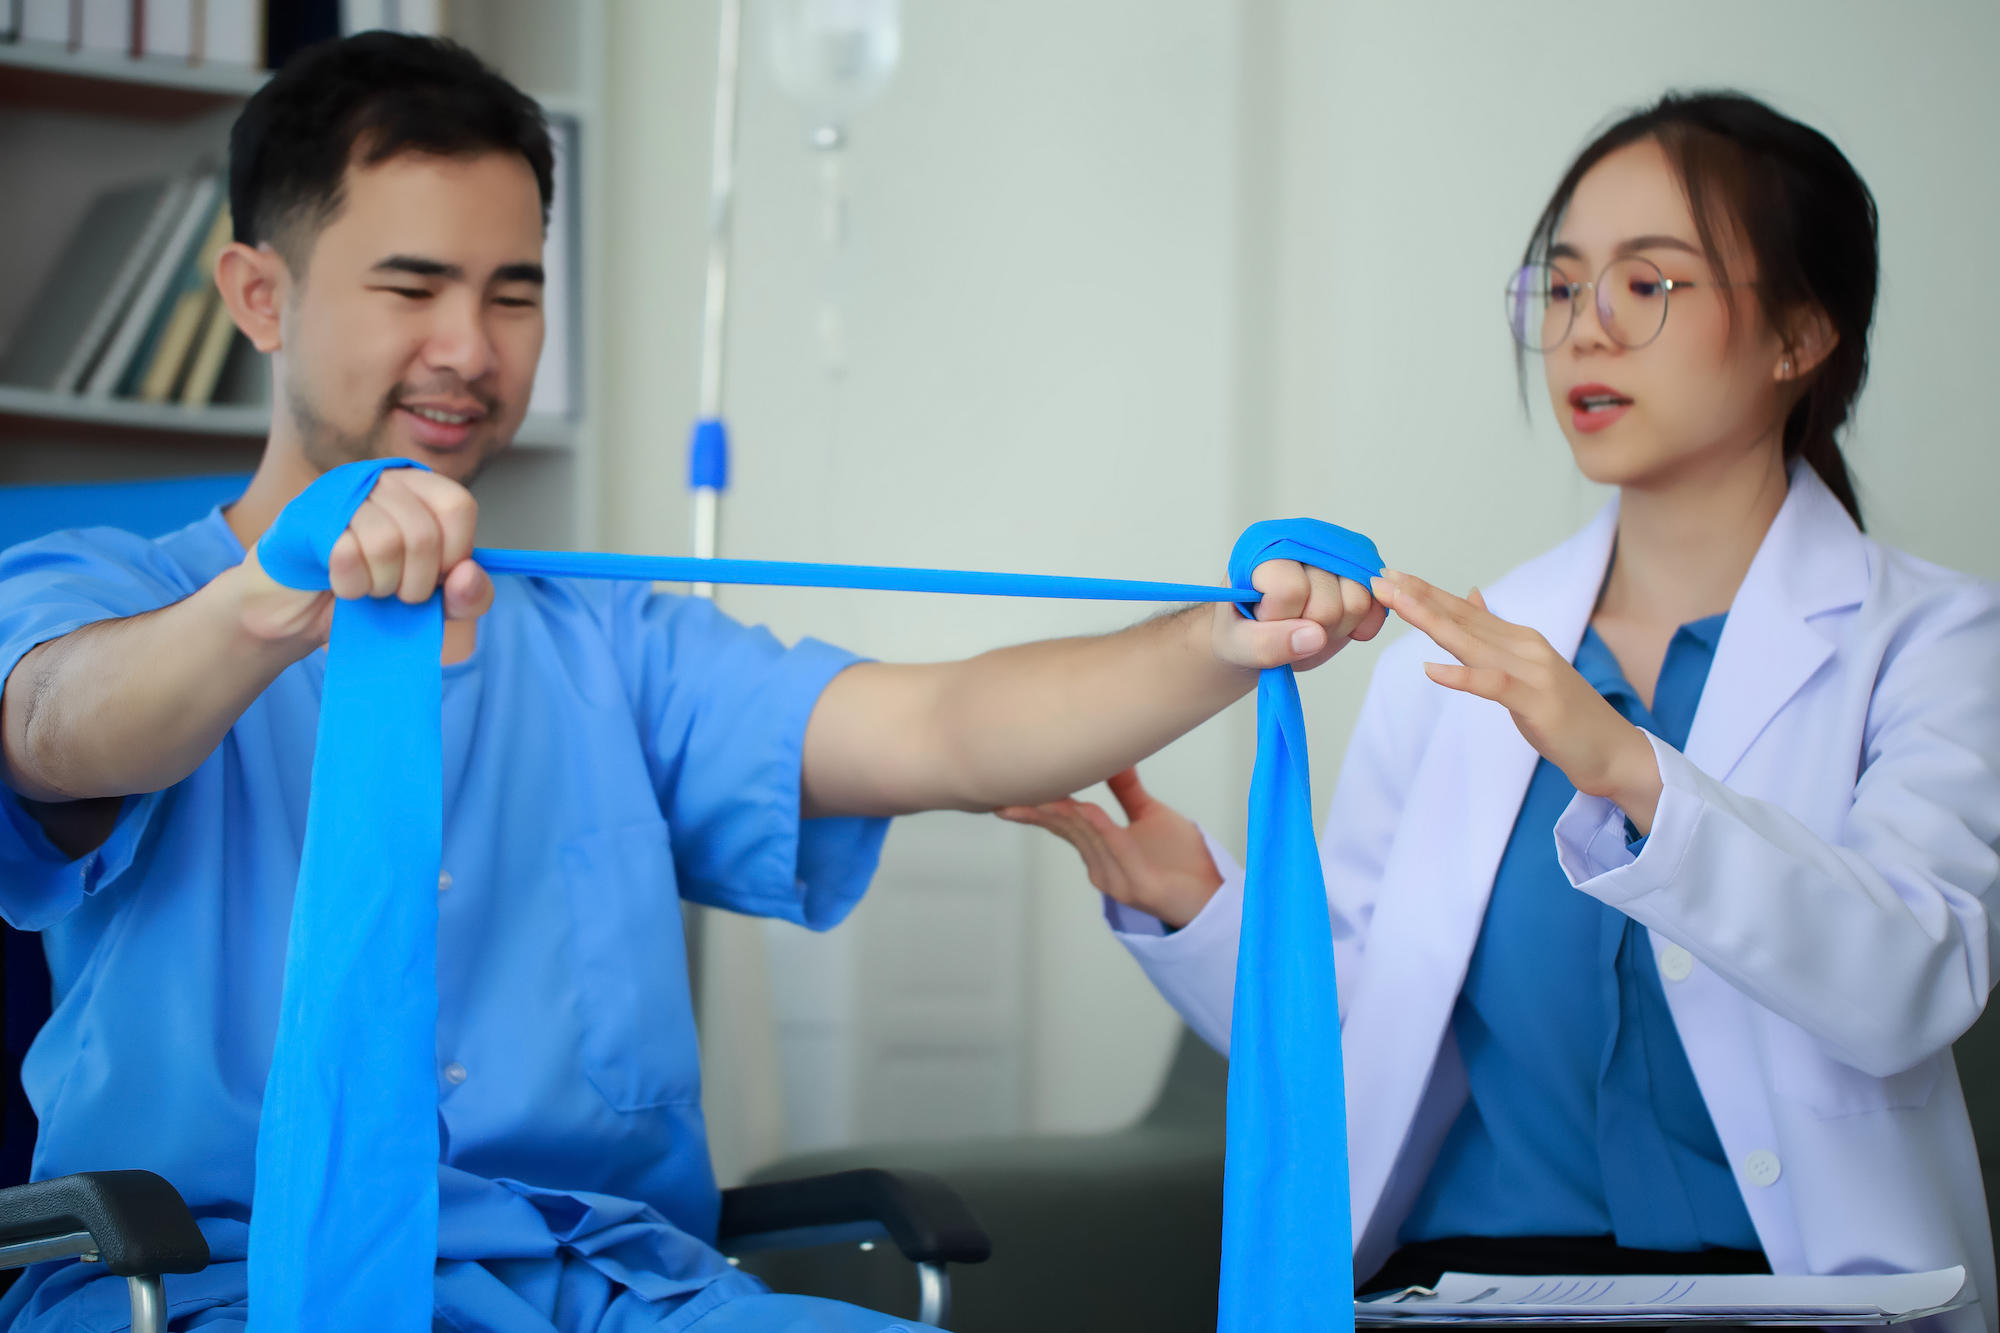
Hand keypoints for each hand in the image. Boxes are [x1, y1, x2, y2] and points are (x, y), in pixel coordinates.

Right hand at [237, 468, 493, 648]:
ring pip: (386, 543)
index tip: (435, 576)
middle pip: (424, 533)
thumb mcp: (433, 600)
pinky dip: (352, 585)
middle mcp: (378, 478)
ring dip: (382, 585)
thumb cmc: (369, 590)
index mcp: (415, 486)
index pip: (458, 506)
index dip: (454, 553)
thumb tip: (467, 575)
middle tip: (395, 591)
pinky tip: (342, 585)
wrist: (296, 608)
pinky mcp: (306, 517)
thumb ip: (467, 595)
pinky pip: (346, 552)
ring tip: (368, 587)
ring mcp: (338, 492)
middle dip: (416, 583)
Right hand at [997, 768, 1223, 928]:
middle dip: (1036, 810)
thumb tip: (1112, 756)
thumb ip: (1127, 791)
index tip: (1005, 794)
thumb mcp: (1150, 815)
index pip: (1060, 824)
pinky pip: (1117, 850)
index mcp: (1098, 850)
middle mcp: (1100, 866)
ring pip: (1087, 836)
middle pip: (1065, 829)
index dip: (1034, 808)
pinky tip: (1089, 809)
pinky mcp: (1139, 886)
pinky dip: (1102, 828)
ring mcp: (1117, 879)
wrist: (1212, 893)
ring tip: (1044, 787)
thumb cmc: (1181, 859)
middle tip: (1006, 792)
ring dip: (1066, 811)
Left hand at [1210, 559, 1386, 671]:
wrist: (1254, 635)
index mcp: (1264, 548)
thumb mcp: (1236, 644)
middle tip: (1286, 628)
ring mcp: (1336, 555)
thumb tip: (1315, 636)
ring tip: (1307, 626)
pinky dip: (1362, 625)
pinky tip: (1337, 629)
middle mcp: (1304, 541)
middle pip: (1329, 601)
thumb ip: (1266, 644)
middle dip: (1308, 629)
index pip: (1291, 588)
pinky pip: (1378, 603)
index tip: (1262, 620)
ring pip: (1359, 601)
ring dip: (1335, 628)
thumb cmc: (1240, 631)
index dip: (1280, 618)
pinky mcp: (1359, 572)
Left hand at [1371, 570, 1663, 830]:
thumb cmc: (1564, 713)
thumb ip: (1495, 635)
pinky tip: (1431, 670)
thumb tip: (1471, 597)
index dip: (1426, 592)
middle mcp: (1524, 646)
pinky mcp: (1537, 702)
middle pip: (1462, 618)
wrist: (1612, 750)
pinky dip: (1461, 676)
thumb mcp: (1525, 668)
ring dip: (1431, 621)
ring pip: (1472, 642)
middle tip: (1380, 577)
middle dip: (1418, 597)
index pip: (1463, 610)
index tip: (1390, 575)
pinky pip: (1492, 685)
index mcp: (1518, 638)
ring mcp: (1532, 672)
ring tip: (1397, 604)